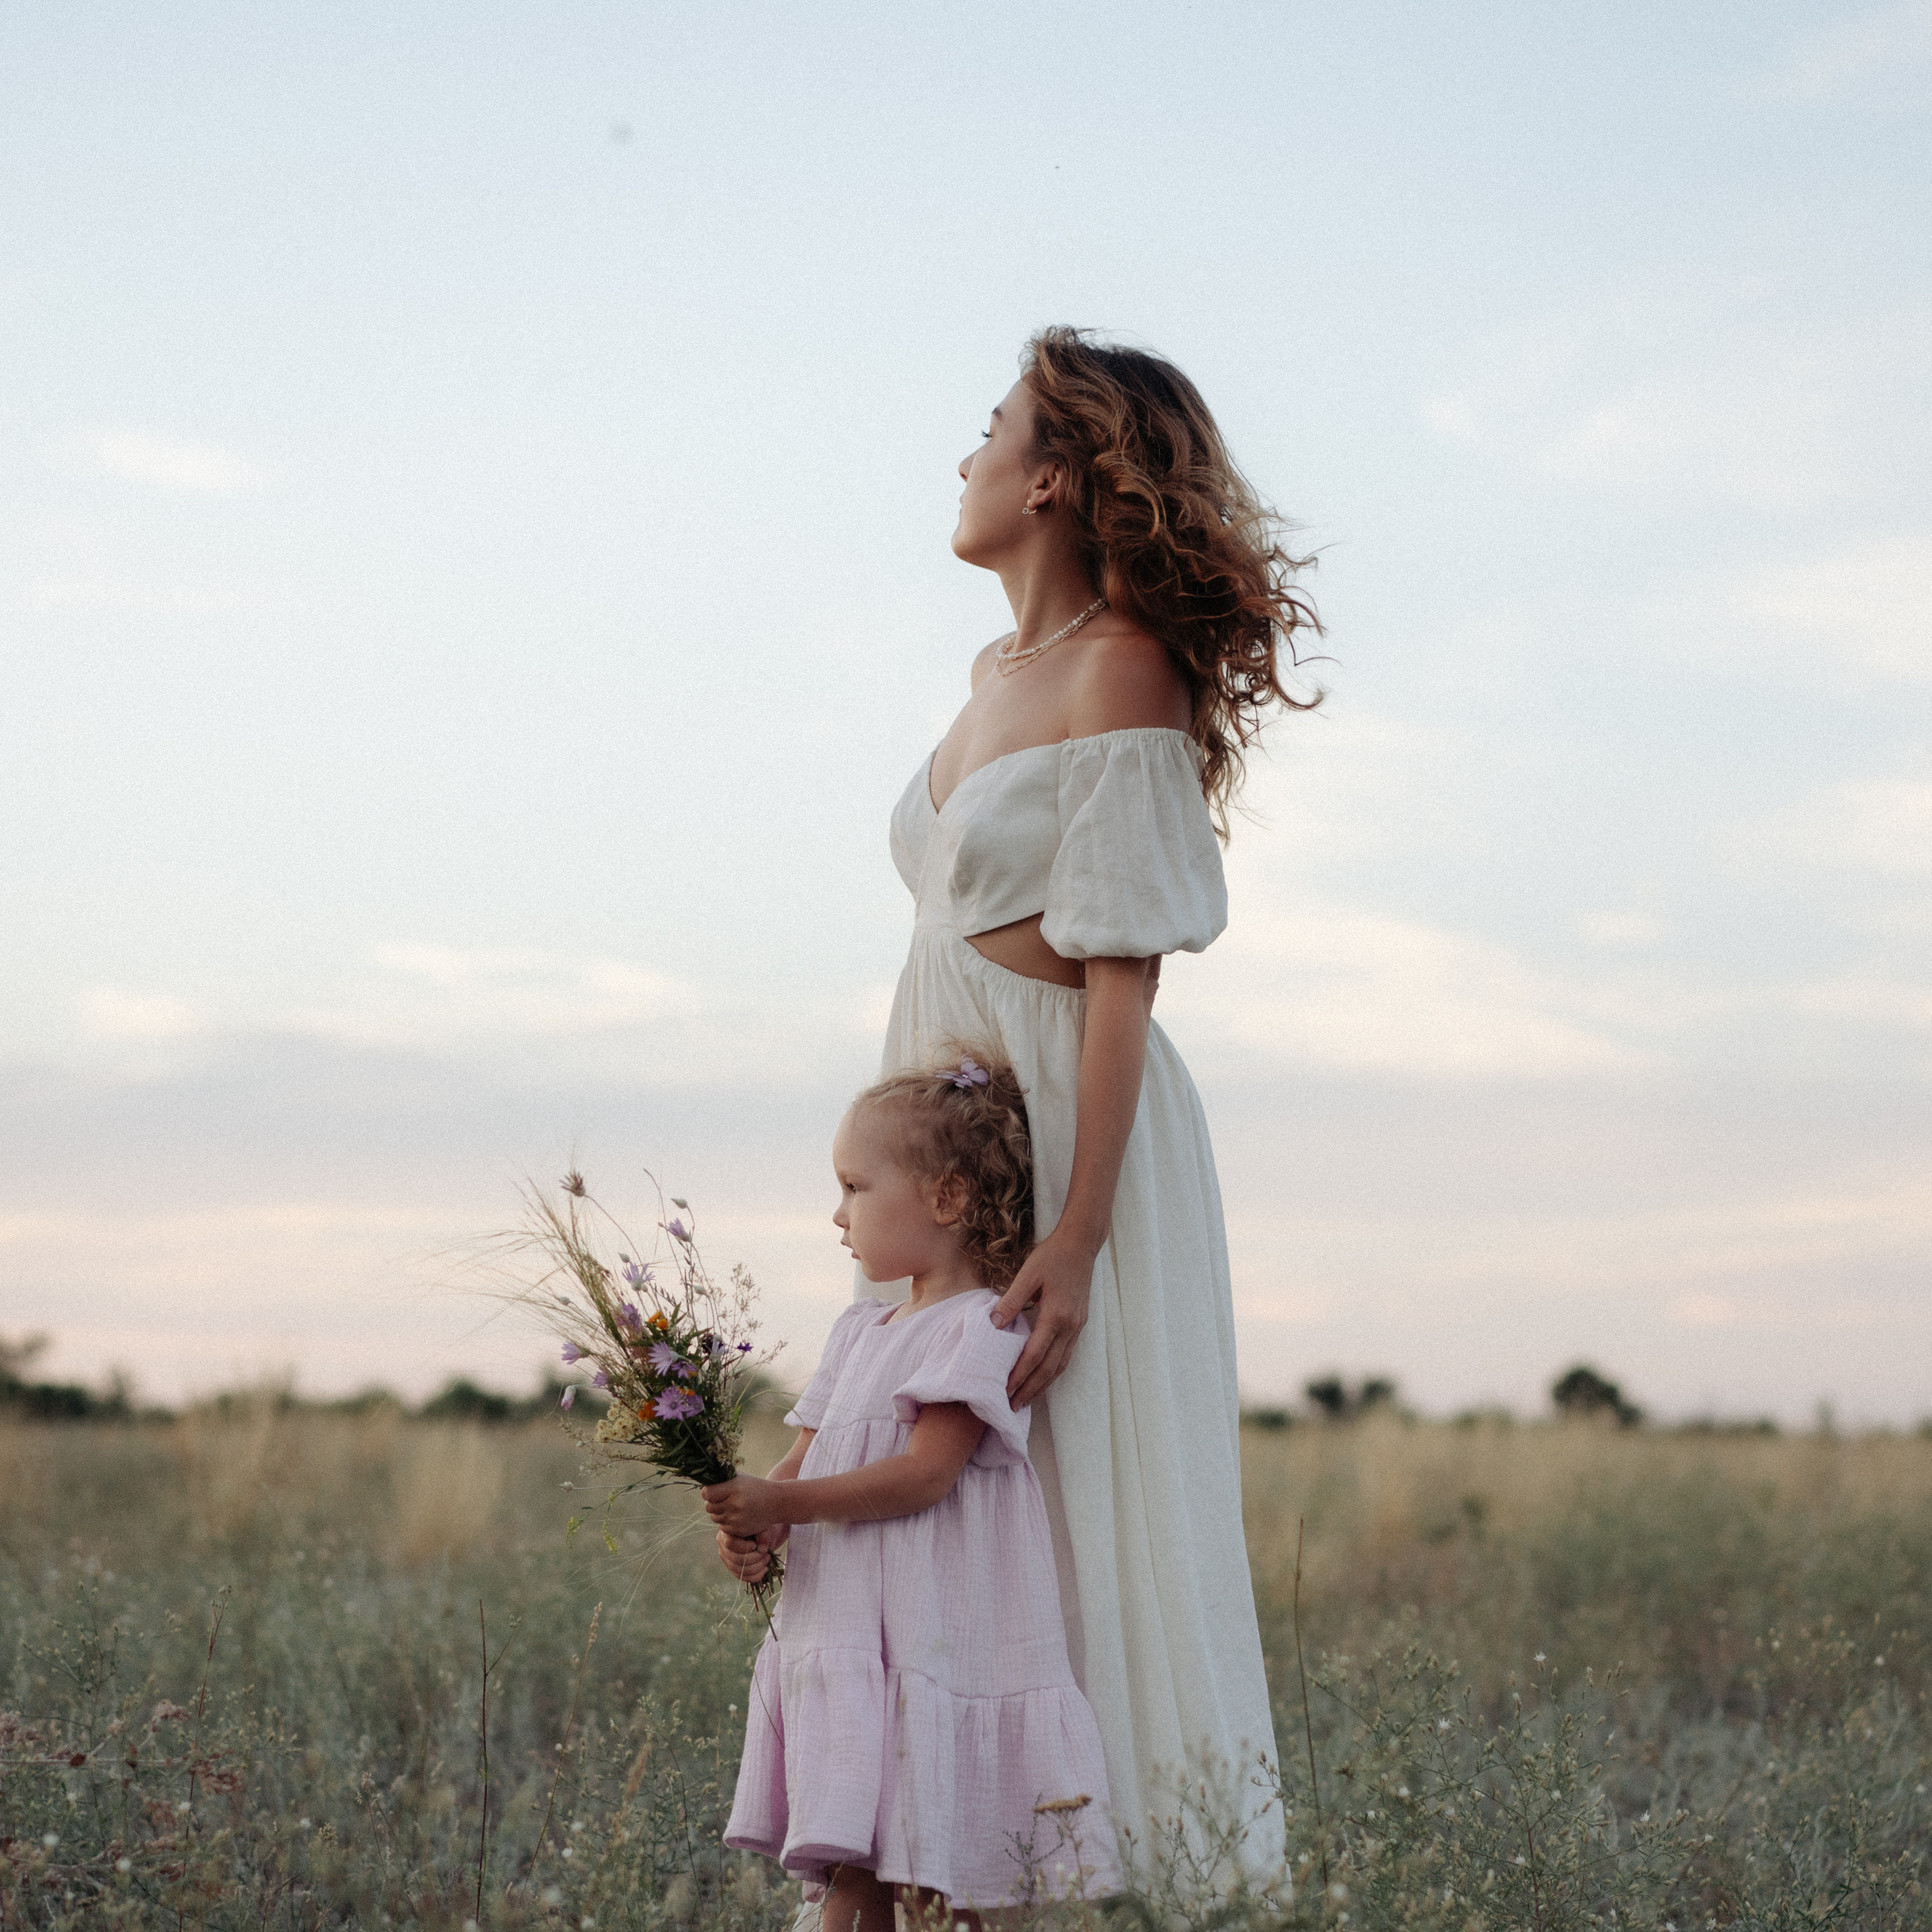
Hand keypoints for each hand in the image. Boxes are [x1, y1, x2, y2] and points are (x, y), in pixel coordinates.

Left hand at [701, 1474, 785, 1538]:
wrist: (776, 1502)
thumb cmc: (755, 1487)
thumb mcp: (740, 1478)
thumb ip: (722, 1480)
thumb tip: (703, 1481)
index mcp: (734, 1488)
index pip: (707, 1493)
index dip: (707, 1492)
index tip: (713, 1490)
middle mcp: (735, 1504)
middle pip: (709, 1507)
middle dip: (713, 1503)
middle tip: (723, 1499)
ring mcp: (737, 1519)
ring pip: (715, 1518)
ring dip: (719, 1513)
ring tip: (731, 1506)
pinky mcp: (740, 1530)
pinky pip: (723, 1527)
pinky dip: (727, 1522)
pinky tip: (737, 1515)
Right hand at [715, 1523, 786, 1584]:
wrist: (763, 1533)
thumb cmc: (761, 1526)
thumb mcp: (763, 1525)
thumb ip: (762, 1534)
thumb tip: (761, 1548)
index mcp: (727, 1531)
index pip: (730, 1543)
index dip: (744, 1547)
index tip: (756, 1545)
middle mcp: (723, 1545)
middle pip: (735, 1559)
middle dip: (754, 1559)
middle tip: (766, 1553)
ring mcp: (727, 1558)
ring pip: (739, 1570)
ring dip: (756, 1567)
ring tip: (767, 1558)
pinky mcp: (734, 1568)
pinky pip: (742, 1577)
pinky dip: (755, 1576)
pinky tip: (765, 1569)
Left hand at [991, 1233, 1094, 1407]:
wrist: (1080, 1244)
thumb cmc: (1052, 1256)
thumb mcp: (1027, 1275)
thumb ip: (1010, 1301)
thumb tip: (993, 1325)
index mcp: (1055, 1315)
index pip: (1034, 1355)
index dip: (1019, 1375)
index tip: (1005, 1391)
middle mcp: (1069, 1326)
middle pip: (1049, 1367)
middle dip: (1031, 1389)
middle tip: (1014, 1406)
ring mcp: (1077, 1326)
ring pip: (1060, 1364)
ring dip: (1044, 1384)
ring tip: (1027, 1398)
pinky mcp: (1079, 1323)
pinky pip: (1066, 1354)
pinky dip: (1054, 1370)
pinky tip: (1043, 1376)